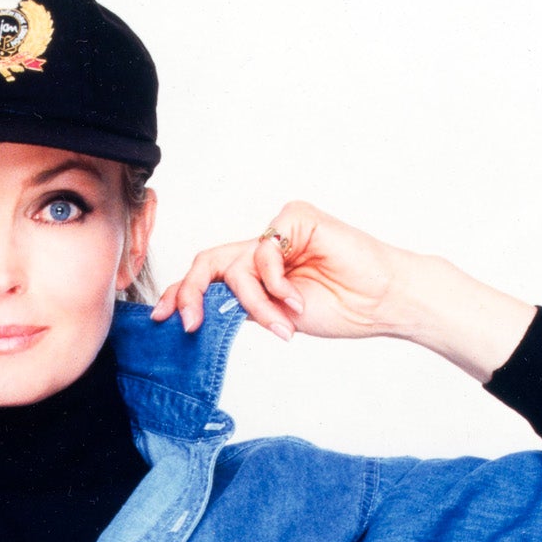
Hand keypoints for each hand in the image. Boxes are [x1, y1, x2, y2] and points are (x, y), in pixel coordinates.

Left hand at [153, 201, 400, 342]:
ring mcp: (279, 232)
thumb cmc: (340, 308)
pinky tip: (297, 299)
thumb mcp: (275, 317)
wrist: (380, 302)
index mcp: (256, 271)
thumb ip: (239, 309)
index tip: (162, 319)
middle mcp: (263, 248)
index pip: (208, 276)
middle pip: (209, 261)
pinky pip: (263, 251)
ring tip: (282, 323)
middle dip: (191, 293)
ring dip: (256, 303)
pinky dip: (274, 282)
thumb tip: (197, 316)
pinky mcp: (297, 218)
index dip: (182, 294)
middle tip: (190, 323)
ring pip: (237, 266)